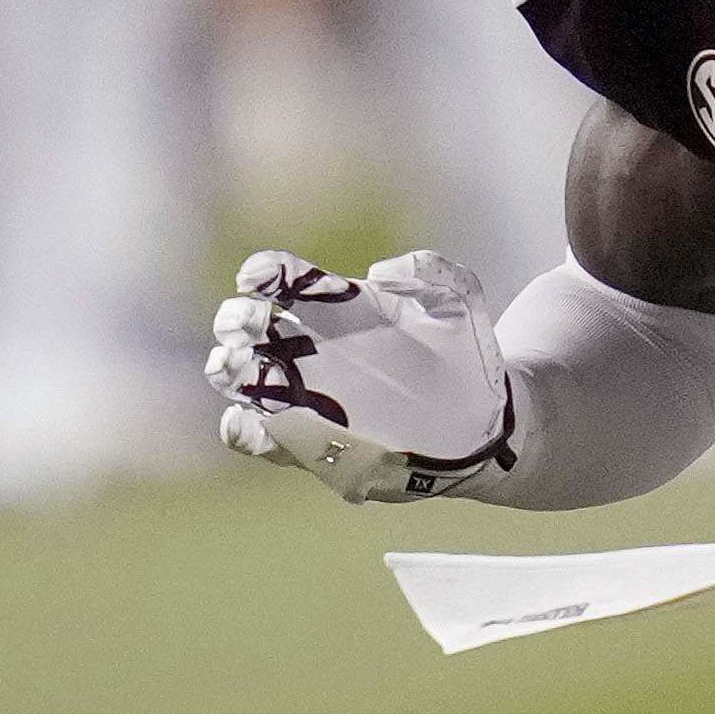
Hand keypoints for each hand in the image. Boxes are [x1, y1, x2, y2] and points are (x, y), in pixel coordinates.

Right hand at [203, 251, 514, 503]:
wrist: (486, 421)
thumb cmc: (465, 354)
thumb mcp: (458, 299)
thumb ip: (429, 270)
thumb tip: (378, 272)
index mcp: (334, 306)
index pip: (280, 279)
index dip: (263, 273)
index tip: (260, 277)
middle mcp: (308, 348)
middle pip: (244, 327)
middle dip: (236, 321)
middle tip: (251, 323)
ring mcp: (305, 396)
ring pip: (241, 380)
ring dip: (228, 370)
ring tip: (237, 366)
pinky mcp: (310, 443)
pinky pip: (262, 438)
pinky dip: (244, 431)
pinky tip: (247, 423)